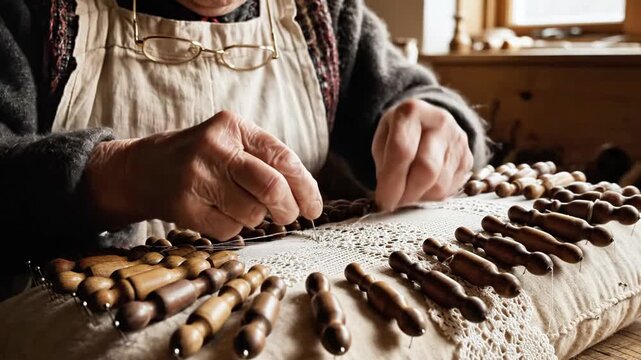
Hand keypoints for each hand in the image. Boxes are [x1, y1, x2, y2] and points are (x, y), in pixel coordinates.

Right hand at [86, 110, 322, 239]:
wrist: (141, 169)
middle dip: (288, 209)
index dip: (306, 187)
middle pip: (271, 187)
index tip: (314, 207)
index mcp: (233, 126)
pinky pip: (229, 230)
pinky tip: (218, 213)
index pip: (283, 158)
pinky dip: (233, 228)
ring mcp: (196, 177)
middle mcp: (214, 148)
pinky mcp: (183, 206)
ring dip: (256, 219)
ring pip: (252, 213)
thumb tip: (306, 197)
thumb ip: (266, 161)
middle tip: (289, 216)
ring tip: (240, 207)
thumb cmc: (200, 158)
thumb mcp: (231, 143)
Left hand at [372, 99, 472, 210]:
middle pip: (427, 168)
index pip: (402, 151)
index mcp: (411, 112)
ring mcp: (458, 139)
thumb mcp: (382, 142)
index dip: (392, 181)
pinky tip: (424, 188)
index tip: (383, 201)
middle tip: (395, 203)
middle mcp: (440, 122)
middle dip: (408, 194)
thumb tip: (389, 200)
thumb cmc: (398, 135)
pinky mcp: (468, 158)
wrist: (425, 123)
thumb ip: (384, 167)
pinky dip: (433, 196)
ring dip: (420, 197)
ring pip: (440, 184)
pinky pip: (451, 189)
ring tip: (408, 192)